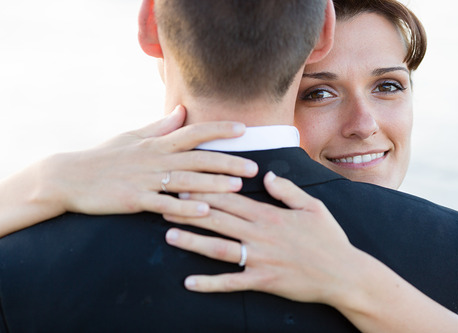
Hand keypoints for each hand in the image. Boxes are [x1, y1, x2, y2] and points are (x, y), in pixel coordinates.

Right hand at [42, 105, 258, 216]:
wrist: (69, 177)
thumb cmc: (104, 156)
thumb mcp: (133, 136)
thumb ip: (161, 126)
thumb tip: (182, 110)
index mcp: (157, 144)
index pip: (193, 132)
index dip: (219, 129)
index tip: (244, 128)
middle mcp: (155, 159)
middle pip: (198, 159)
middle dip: (228, 162)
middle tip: (254, 167)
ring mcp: (145, 180)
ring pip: (186, 181)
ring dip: (213, 184)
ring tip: (238, 187)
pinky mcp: (134, 200)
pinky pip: (164, 204)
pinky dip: (184, 207)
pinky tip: (204, 211)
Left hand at [164, 171, 358, 305]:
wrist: (343, 274)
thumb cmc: (329, 239)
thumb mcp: (312, 207)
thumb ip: (287, 190)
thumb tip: (267, 175)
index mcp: (270, 215)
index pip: (231, 199)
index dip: (205, 191)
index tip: (185, 184)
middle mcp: (260, 235)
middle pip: (219, 219)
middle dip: (190, 211)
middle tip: (165, 204)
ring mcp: (260, 259)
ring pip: (219, 248)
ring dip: (192, 241)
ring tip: (169, 235)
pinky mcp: (262, 281)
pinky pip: (231, 283)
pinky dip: (209, 283)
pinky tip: (189, 282)